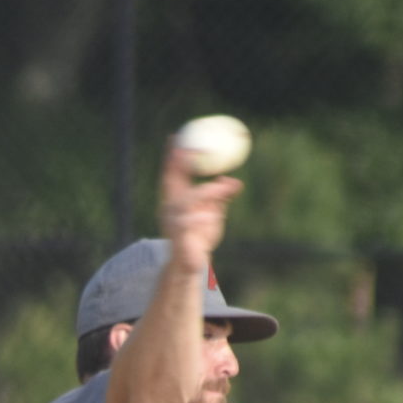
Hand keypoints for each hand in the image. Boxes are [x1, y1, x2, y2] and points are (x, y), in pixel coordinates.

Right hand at [158, 139, 240, 273]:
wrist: (192, 266)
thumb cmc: (201, 238)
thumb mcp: (214, 213)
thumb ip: (222, 197)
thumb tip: (234, 181)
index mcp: (174, 200)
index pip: (171, 173)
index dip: (171, 155)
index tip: (176, 136)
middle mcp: (168, 209)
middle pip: (173, 182)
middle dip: (181, 165)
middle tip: (200, 155)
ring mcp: (171, 223)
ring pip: (188, 200)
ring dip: (208, 192)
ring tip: (226, 189)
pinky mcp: (179, 239)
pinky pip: (192, 222)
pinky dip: (206, 218)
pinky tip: (215, 219)